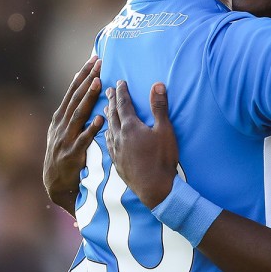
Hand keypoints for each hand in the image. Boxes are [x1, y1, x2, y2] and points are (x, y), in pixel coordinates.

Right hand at [44, 55, 102, 215]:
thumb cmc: (63, 153)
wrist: (55, 182)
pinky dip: (91, 128)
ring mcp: (65, 138)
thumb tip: (85, 93)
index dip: (83, 74)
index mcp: (60, 117)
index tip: (93, 59)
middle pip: (76, 97)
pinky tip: (100, 119)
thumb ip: (73, 114)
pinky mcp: (72, 154)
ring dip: (88, 98)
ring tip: (99, 83)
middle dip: (88, 79)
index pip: (73, 91)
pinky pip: (84, 139)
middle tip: (99, 63)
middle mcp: (61, 124)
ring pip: (78, 114)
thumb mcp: (62, 131)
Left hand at [105, 80, 177, 208]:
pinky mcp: (116, 161)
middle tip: (108, 90)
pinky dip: (107, 133)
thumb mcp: (165, 131)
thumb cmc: (162, 159)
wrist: (154, 189)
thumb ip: (159, 107)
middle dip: (111, 100)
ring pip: (108, 128)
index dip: (121, 91)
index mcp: (130, 127)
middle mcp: (119, 136)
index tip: (119, 82)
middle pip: (113, 114)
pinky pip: (108, 142)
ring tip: (105, 108)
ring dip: (107, 115)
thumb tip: (157, 85)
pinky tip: (108, 134)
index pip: (123, 104)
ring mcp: (116, 150)